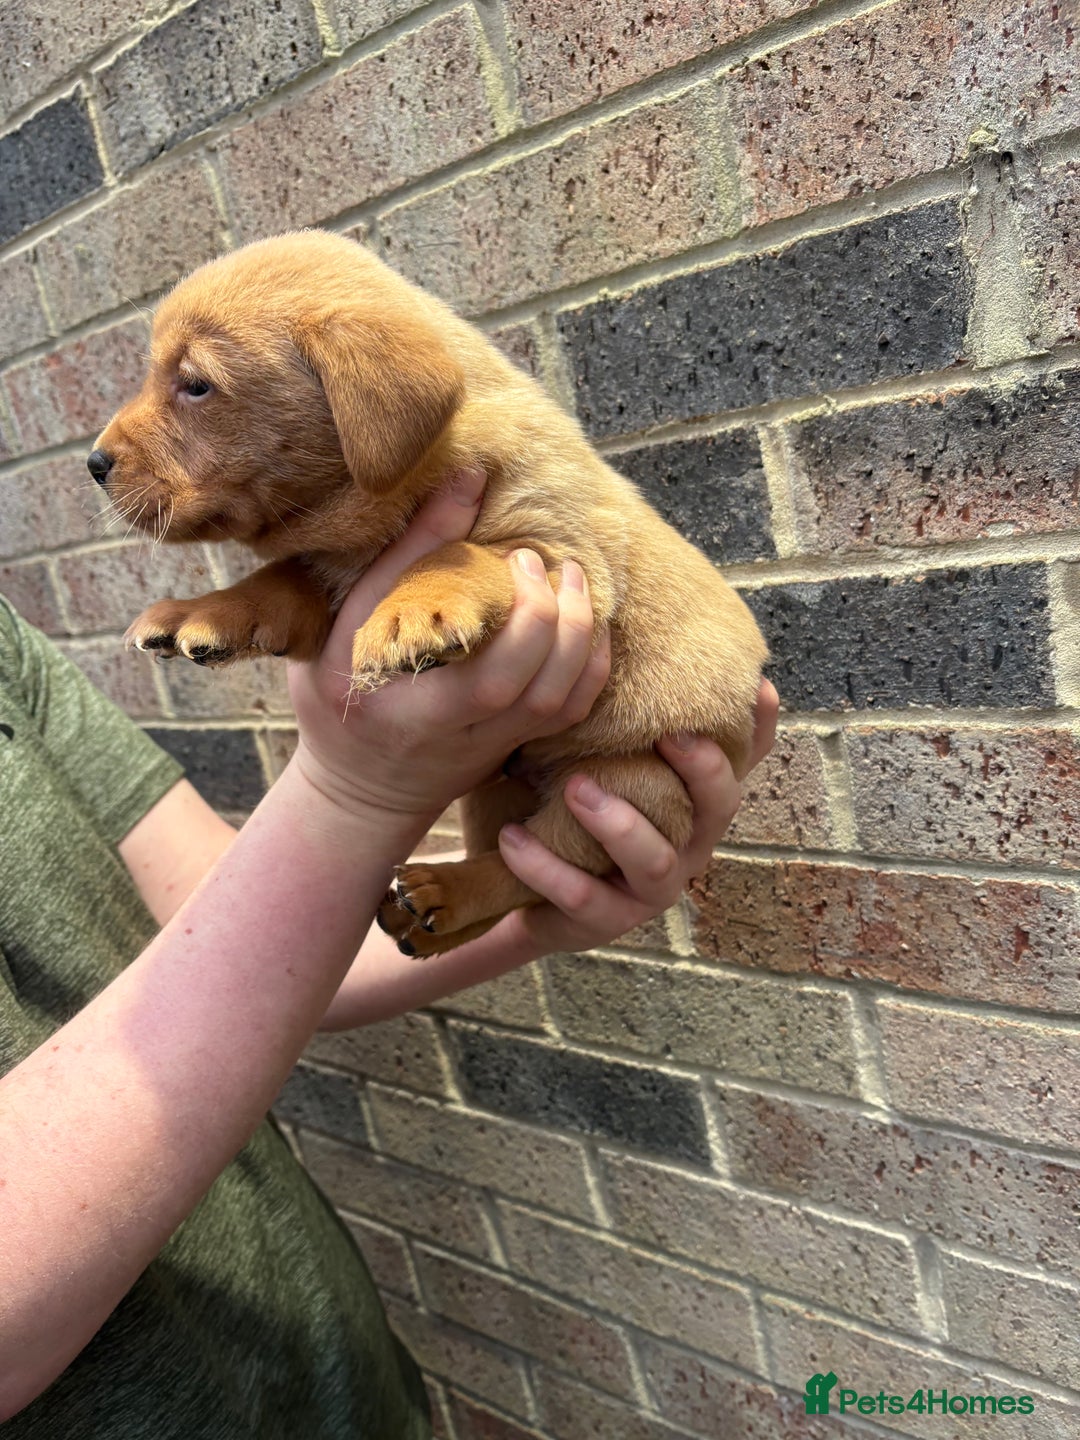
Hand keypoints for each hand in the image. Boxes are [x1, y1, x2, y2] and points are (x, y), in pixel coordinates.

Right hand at [287, 467, 610, 823]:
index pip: (490, 679)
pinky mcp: (516, 746)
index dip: (524, 616)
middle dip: (558, 618)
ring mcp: (497, 745)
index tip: (512, 557)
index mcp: (416, 711)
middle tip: (541, 562)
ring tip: (573, 580)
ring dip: (583, 636)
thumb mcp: (340, 632)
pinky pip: (571, 711)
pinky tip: (583, 621)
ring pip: (564, 703)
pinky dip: (591, 664)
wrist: (358, 792)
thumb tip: (469, 479)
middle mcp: (466, 735)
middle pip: (539, 689)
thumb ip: (401, 560)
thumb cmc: (338, 701)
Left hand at [493, 679, 778, 953]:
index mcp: (690, 801)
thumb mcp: (591, 755)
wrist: (517, 888)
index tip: (759, 686)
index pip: (743, 763)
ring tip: (574, 787)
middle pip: (719, 810)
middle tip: (669, 735)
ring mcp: (648, 890)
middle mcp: (685, 845)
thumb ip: (615, 715)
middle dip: (703, 771)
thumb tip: (613, 632)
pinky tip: (513, 838)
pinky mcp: (603, 921)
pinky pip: (583, 896)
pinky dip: (546, 866)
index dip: (761, 729)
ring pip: (655, 861)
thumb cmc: (565, 808)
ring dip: (618, 823)